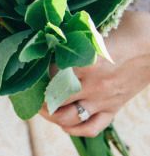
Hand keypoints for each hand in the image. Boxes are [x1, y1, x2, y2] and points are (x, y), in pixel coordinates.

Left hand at [40, 11, 149, 136]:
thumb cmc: (128, 28)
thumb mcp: (98, 26)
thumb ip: (74, 33)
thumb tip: (50, 33)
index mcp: (87, 63)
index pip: (50, 74)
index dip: (36, 72)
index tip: (28, 68)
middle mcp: (93, 86)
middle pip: (55, 100)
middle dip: (38, 97)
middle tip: (28, 91)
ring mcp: (103, 101)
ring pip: (69, 118)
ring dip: (51, 115)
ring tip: (41, 107)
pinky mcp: (113, 109)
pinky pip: (91, 128)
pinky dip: (74, 129)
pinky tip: (64, 122)